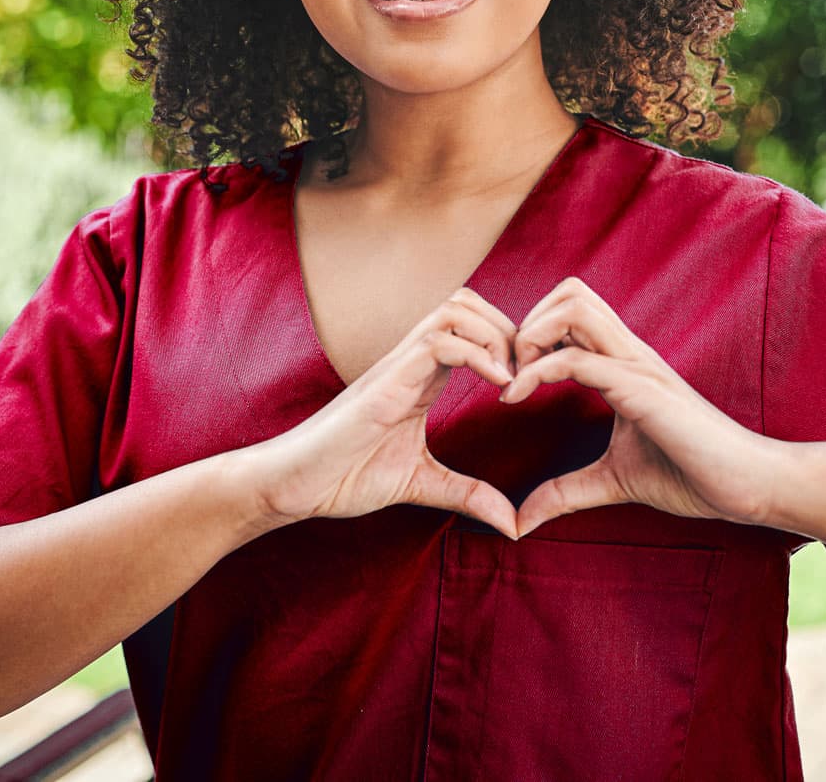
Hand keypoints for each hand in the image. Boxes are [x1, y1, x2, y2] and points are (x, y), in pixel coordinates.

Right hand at [256, 288, 521, 538]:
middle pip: (468, 302)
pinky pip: (439, 342)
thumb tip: (512, 523)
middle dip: (509, 328)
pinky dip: (479, 355)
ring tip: (513, 379)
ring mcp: (398, 365)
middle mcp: (411, 360)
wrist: (293, 484)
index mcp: (422, 375)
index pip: (472, 325)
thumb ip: (466, 493)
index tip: (532, 385)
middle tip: (531, 375)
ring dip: (496, 335)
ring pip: (456, 308)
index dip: (510, 343)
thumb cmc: (344, 476)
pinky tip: (499, 388)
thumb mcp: (421, 483)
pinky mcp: (387, 381)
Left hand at [500, 277, 773, 537]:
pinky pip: (579, 360)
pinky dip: (537, 371)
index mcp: (624, 364)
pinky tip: (515, 399)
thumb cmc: (694, 474)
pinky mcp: (642, 390)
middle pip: (571, 292)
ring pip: (574, 307)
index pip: (572, 312)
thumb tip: (522, 520)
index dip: (531, 333)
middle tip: (508, 372)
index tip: (507, 379)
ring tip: (514, 381)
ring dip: (530, 335)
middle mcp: (630, 353)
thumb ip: (568, 492)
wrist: (749, 485)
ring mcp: (638, 366)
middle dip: (527, 322)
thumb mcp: (614, 481)